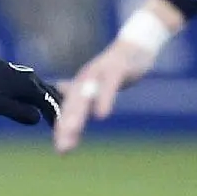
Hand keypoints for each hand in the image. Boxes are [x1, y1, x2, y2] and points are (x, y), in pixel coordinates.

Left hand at [0, 46, 61, 125]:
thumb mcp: (0, 106)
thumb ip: (21, 113)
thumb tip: (38, 118)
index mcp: (31, 88)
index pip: (50, 104)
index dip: (57, 116)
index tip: (62, 127)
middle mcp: (33, 80)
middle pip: (53, 95)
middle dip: (60, 108)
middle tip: (65, 121)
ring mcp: (29, 75)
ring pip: (48, 89)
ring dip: (55, 100)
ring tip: (59, 112)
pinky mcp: (23, 74)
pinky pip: (41, 86)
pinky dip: (47, 95)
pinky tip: (45, 101)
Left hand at [52, 39, 156, 153]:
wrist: (136, 44)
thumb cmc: (116, 65)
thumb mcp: (96, 81)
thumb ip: (79, 88)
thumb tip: (60, 90)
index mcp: (81, 85)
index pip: (68, 111)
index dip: (63, 130)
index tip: (61, 151)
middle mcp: (85, 80)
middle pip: (72, 107)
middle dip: (65, 128)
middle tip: (61, 148)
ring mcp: (99, 74)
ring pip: (85, 96)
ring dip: (77, 115)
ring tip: (70, 132)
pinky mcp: (116, 69)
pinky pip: (109, 86)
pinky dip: (103, 100)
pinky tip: (101, 115)